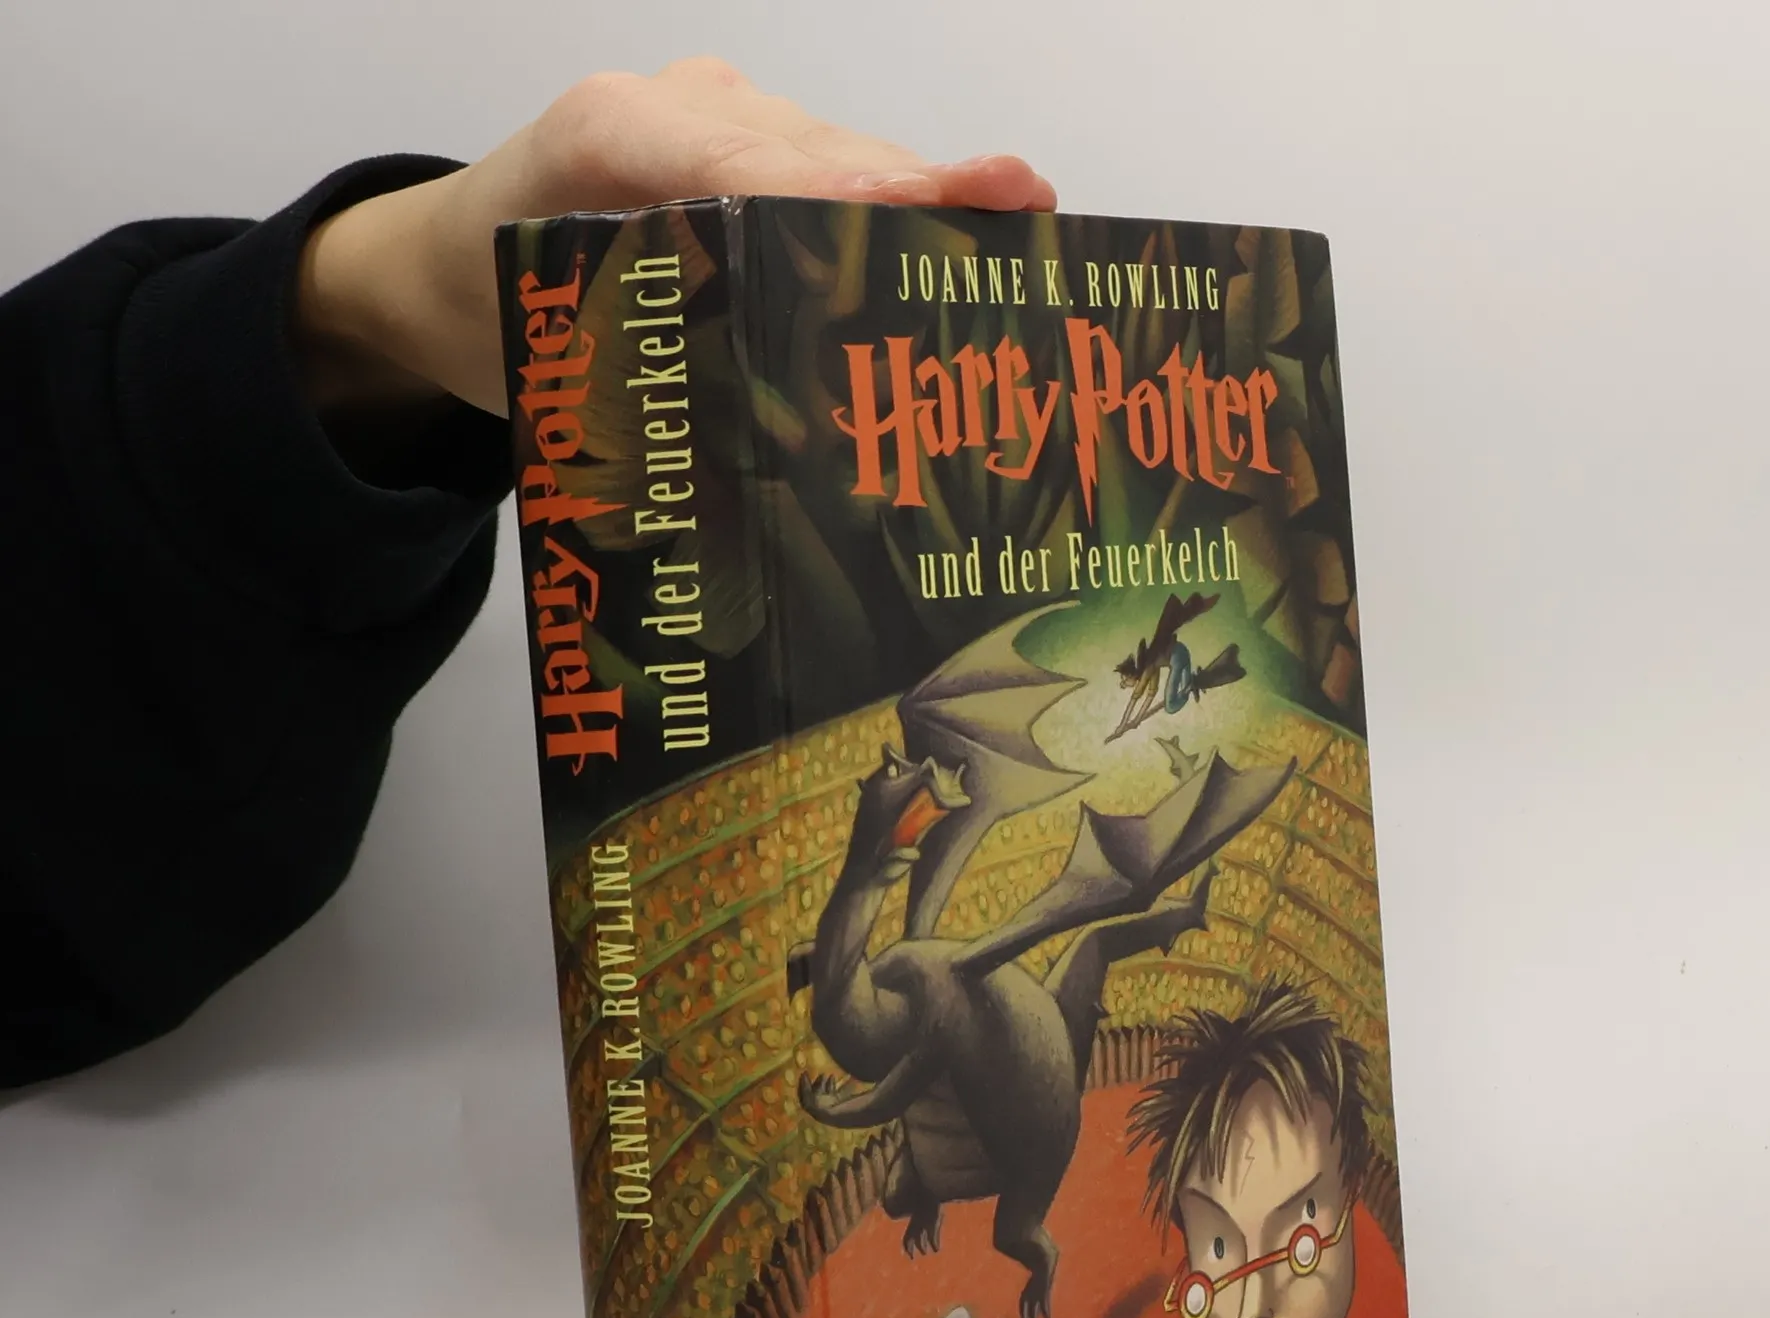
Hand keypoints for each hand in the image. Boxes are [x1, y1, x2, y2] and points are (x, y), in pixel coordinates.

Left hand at [296, 61, 1056, 416]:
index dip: (843, 188)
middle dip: (919, 202)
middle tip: (1025, 219)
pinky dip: (895, 220)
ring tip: (1025, 245)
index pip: (746, 162)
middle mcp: (676, 107)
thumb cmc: (487, 316)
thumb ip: (644, 377)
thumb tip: (777, 449)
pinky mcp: (741, 142)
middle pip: (822, 155)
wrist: (435, 268)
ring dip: (924, 214)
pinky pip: (833, 173)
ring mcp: (715, 116)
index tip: (926, 204)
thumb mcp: (547, 363)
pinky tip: (972, 251)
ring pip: (842, 161)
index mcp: (610, 142)